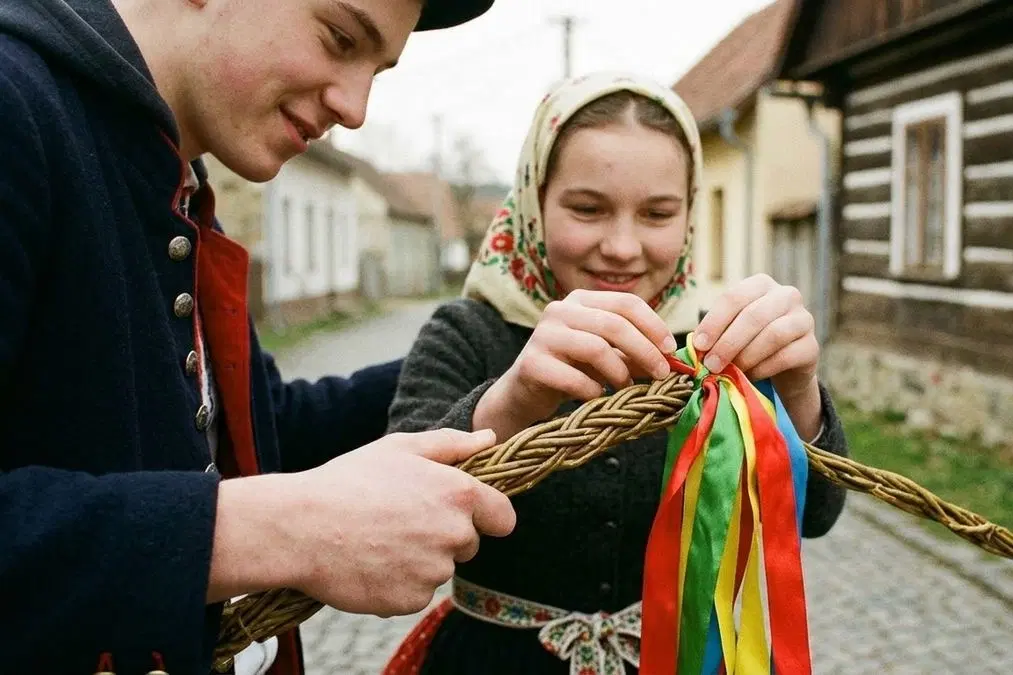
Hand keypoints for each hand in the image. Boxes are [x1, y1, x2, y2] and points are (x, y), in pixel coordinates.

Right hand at [209, 428, 515, 616]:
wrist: (300, 527)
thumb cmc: (349, 481)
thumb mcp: (401, 448)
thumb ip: (453, 445)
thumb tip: (489, 439)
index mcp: (459, 494)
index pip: (503, 517)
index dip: (485, 515)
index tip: (463, 513)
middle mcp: (454, 534)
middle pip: (468, 544)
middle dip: (444, 534)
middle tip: (399, 518)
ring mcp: (434, 571)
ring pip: (440, 568)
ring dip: (419, 559)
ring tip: (378, 538)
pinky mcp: (411, 599)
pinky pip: (416, 593)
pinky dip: (399, 582)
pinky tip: (371, 562)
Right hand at [474, 290, 676, 440]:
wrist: (525, 392)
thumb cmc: (571, 370)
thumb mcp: (605, 356)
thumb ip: (633, 351)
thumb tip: (672, 359)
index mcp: (580, 300)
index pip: (625, 302)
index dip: (653, 325)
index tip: (670, 350)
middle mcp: (559, 310)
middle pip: (614, 324)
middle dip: (644, 351)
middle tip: (661, 374)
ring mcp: (542, 335)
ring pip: (596, 348)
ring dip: (620, 373)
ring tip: (626, 388)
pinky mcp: (531, 363)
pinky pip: (574, 378)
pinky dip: (593, 391)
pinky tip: (596, 397)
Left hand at [693, 274, 821, 437]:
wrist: (783, 366)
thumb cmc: (748, 342)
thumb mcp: (730, 331)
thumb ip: (716, 333)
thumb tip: (696, 347)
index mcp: (760, 284)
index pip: (734, 297)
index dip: (714, 321)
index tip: (699, 344)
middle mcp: (786, 295)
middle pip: (754, 316)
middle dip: (728, 343)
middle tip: (711, 365)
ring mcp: (803, 319)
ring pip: (773, 334)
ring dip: (746, 356)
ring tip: (729, 372)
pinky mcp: (812, 345)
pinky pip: (786, 356)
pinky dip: (764, 368)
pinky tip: (750, 376)